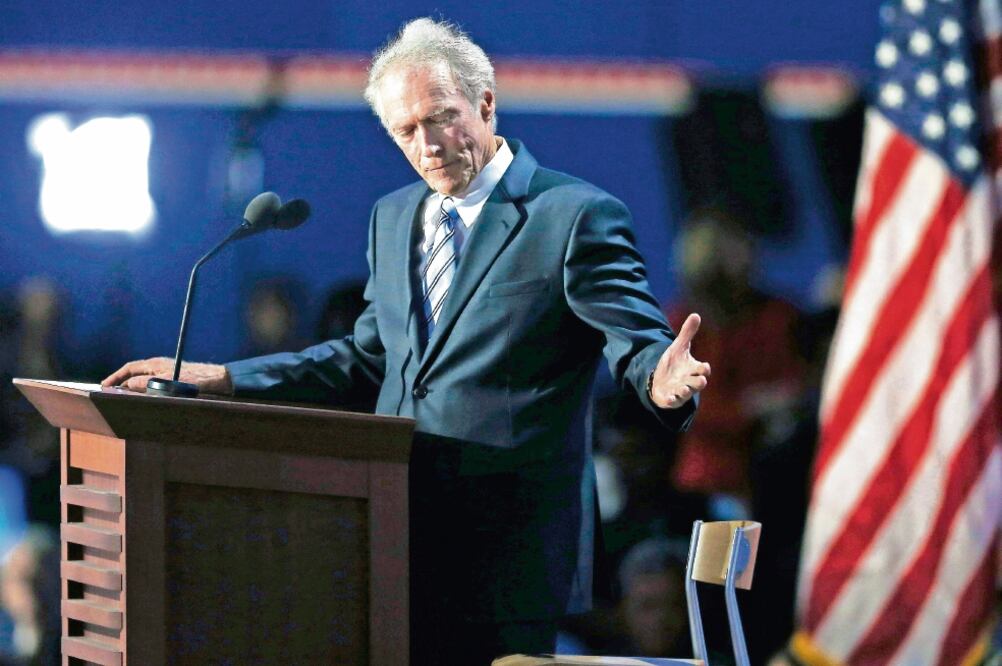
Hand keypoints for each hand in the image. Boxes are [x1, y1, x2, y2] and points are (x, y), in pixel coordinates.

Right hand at [101, 357, 233, 394]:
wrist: (217, 379)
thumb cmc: (194, 379)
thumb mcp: (167, 382)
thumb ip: (146, 383)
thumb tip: (128, 384)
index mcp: (156, 363)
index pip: (130, 367)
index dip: (116, 376)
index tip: (104, 384)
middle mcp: (159, 366)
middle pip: (135, 373)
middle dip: (121, 381)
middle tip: (108, 392)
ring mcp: (166, 373)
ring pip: (144, 379)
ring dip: (132, 387)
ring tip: (122, 396)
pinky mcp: (174, 380)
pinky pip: (153, 384)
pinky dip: (144, 390)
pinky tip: (143, 399)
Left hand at [650, 313, 710, 408]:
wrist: (661, 380)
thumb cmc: (674, 364)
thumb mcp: (679, 347)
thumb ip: (687, 333)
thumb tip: (695, 314)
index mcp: (693, 369)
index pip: (702, 369)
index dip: (704, 368)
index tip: (704, 366)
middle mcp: (689, 381)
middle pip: (698, 383)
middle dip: (699, 382)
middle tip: (701, 380)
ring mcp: (680, 391)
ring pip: (686, 393)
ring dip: (685, 391)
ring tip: (683, 388)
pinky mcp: (670, 398)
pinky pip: (672, 401)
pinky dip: (671, 400)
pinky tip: (669, 398)